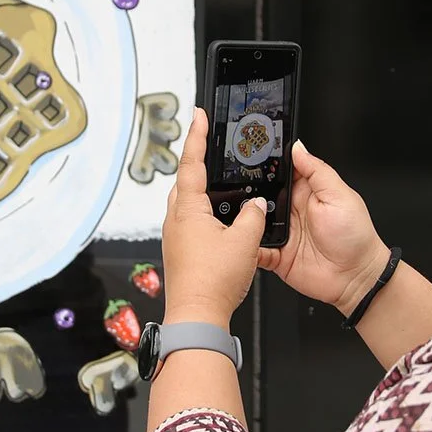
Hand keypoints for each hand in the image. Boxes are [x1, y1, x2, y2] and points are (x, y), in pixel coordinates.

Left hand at [161, 107, 266, 327]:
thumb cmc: (214, 281)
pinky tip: (221, 221)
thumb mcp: (245, 241)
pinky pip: (191, 223)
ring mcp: (176, 237)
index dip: (197, 136)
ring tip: (221, 184)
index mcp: (188, 209)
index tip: (199, 115)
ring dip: (201, 190)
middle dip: (198, 162)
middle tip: (210, 147)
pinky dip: (204, 213)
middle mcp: (176, 220)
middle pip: (185, 181)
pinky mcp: (180, 252)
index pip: (192, 162)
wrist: (197, 316)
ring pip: (187, 203)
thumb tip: (255, 206)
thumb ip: (252, 216)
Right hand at [258, 141, 390, 316]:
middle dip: (248, 192)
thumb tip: (298, 147)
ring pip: (252, 221)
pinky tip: (245, 241)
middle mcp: (290, 210)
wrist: (356, 277)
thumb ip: (317, 171)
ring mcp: (281, 232)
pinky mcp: (275, 254)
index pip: (279, 172)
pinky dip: (247, 246)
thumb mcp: (339, 195)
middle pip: (260, 195)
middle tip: (241, 191)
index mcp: (305, 192)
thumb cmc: (354, 236)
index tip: (250, 157)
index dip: (265, 164)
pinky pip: (254, 248)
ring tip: (242, 217)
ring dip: (246, 219)